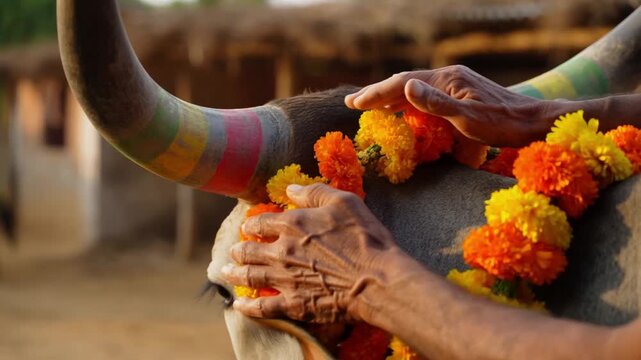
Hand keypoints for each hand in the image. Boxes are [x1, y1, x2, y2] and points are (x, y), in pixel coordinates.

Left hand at [222, 183, 400, 323]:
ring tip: (224, 272)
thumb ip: (314, 193)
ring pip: (250, 276)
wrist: (375, 279)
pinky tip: (238, 305)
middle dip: (239, 249)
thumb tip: (290, 188)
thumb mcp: (344, 202)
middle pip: (249, 250)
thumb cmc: (364, 238)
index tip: (249, 227)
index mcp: (292, 224)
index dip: (252, 224)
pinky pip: (263, 308)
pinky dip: (248, 307)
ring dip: (234, 273)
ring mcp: (284, 279)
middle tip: (234, 250)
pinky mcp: (293, 304)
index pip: (261, 222)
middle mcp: (282, 251)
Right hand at [345, 66, 557, 146]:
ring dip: (392, 98)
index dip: (376, 94)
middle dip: (378, 93)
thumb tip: (406, 87)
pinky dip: (410, 103)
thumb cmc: (503, 124)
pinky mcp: (462, 95)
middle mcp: (449, 77)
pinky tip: (405, 111)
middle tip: (353, 103)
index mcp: (447, 79)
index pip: (402, 84)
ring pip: (416, 90)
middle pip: (405, 83)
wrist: (534, 122)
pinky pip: (428, 97)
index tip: (354, 104)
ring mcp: (456, 85)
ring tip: (372, 106)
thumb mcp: (468, 118)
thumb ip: (437, 104)